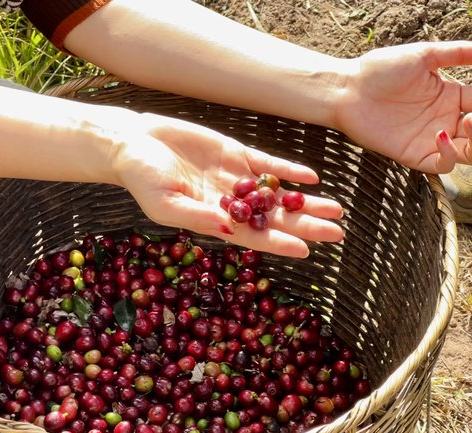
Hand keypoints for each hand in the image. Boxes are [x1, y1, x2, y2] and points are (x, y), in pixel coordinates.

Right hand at [112, 113, 342, 257]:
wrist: (134, 144)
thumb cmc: (142, 178)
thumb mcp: (165, 202)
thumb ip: (196, 216)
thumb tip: (229, 228)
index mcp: (213, 220)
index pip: (253, 236)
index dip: (279, 243)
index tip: (306, 251)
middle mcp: (230, 203)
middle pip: (275, 217)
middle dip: (306, 225)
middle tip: (337, 232)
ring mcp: (235, 178)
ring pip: (278, 193)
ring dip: (307, 202)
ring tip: (336, 209)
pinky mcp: (235, 154)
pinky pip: (268, 164)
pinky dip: (288, 170)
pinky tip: (311, 177)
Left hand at [335, 41, 471, 173]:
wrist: (346, 90)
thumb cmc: (379, 71)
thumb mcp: (424, 56)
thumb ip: (458, 53)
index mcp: (451, 97)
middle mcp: (445, 120)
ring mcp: (430, 139)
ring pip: (471, 152)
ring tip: (471, 120)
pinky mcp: (413, 154)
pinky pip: (443, 164)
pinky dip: (450, 154)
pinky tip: (441, 134)